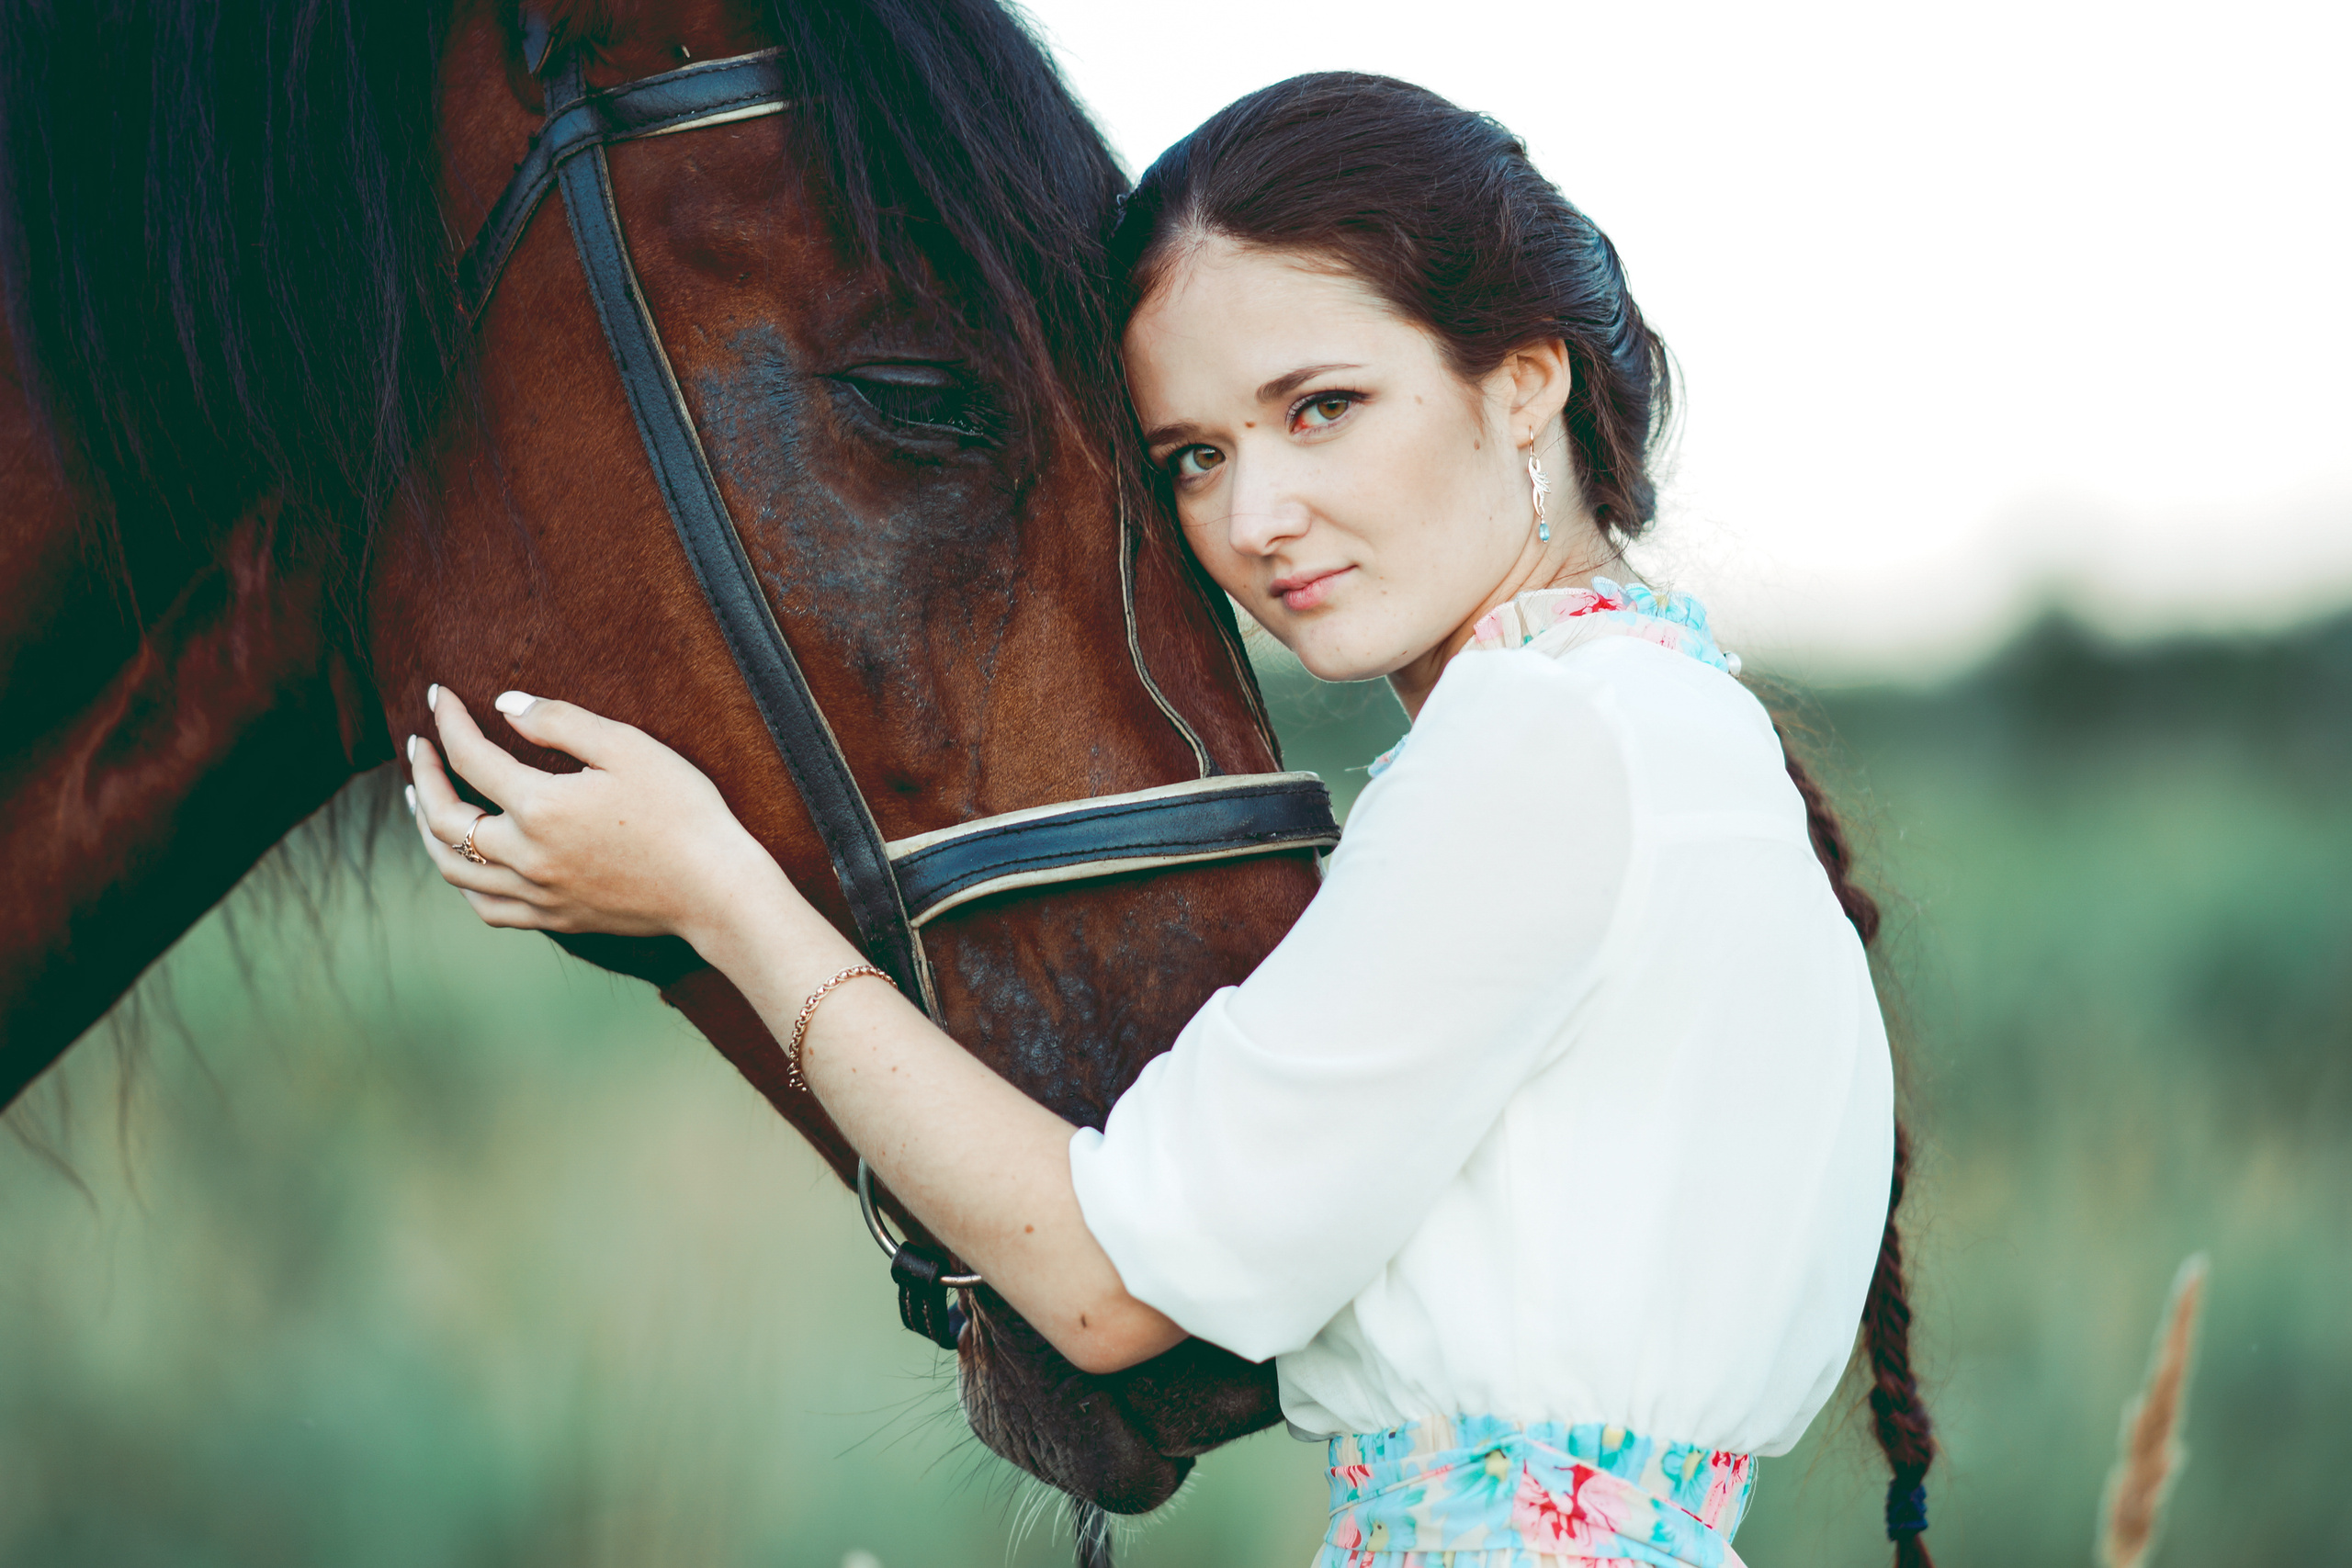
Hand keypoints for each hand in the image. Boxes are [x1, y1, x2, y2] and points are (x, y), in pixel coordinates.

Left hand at [405, 685, 773, 944]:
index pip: (470, 757)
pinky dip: (463, 881)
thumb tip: (504, 705)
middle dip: (423, 775)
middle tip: (418, 746)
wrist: (715, 889)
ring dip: (427, 831)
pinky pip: (486, 906)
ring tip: (421, 801)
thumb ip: (560, 722)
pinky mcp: (554, 918)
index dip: (448, 722)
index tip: (439, 695)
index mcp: (540, 807)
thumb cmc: (681, 812)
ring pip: (453, 869)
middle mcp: (525, 856)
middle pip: (443, 818)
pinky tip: (465, 860)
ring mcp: (537, 893)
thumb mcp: (627, 747)